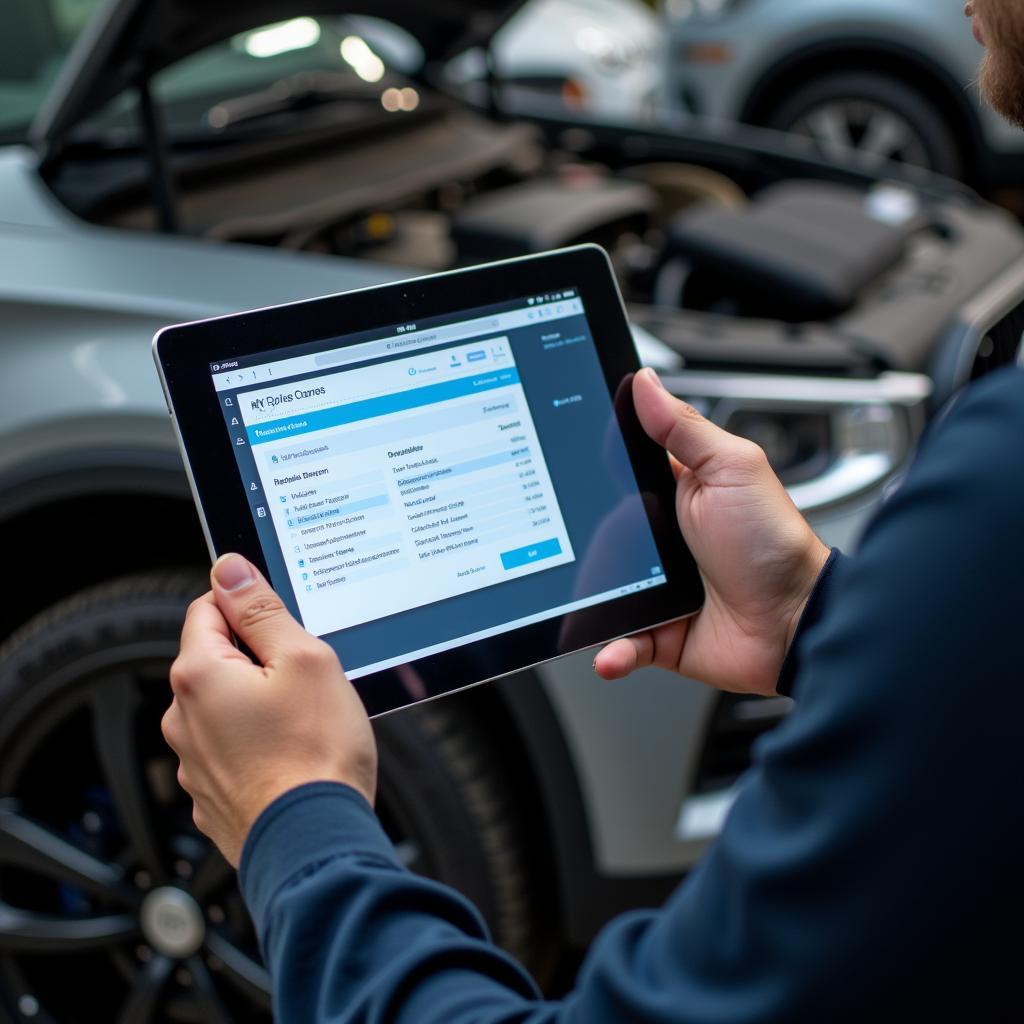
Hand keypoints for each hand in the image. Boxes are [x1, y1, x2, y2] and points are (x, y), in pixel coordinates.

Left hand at [162, 555, 375, 865]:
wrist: (314, 843)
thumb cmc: (315, 754)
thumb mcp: (304, 658)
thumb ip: (262, 610)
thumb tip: (229, 570)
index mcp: (199, 675)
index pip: (209, 608)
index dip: (251, 608)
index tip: (283, 624)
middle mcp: (182, 718)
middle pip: (218, 660)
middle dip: (259, 660)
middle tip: (306, 679)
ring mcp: (194, 761)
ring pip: (226, 707)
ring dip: (259, 704)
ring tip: (306, 724)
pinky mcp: (211, 796)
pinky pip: (232, 750)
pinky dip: (258, 746)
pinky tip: (294, 756)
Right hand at [595, 368, 829, 695]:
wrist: (798, 624)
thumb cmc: (775, 544)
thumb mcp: (732, 468)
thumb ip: (684, 426)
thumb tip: (644, 383)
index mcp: (673, 494)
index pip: (617, 476)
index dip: (591, 471)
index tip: (563, 469)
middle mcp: (659, 541)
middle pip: (596, 536)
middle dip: (578, 544)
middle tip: (577, 545)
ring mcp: (655, 587)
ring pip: (599, 592)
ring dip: (588, 604)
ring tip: (588, 606)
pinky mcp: (659, 633)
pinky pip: (620, 642)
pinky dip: (611, 650)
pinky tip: (609, 649)